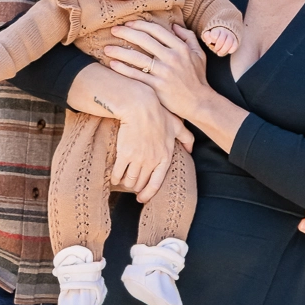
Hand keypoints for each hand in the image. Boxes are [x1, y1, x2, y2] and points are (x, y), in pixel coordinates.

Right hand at [69, 63, 192, 202]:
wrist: (139, 105)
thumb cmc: (158, 113)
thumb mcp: (176, 125)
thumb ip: (186, 137)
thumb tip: (191, 149)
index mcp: (165, 156)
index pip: (157, 182)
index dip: (149, 193)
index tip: (143, 198)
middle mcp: (152, 161)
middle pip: (141, 183)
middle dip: (136, 187)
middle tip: (132, 187)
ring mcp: (138, 159)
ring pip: (130, 180)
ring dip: (126, 183)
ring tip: (123, 182)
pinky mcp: (125, 154)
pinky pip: (118, 173)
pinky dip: (115, 178)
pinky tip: (114, 178)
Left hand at [103, 18, 213, 123]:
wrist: (199, 102)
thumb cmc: (197, 78)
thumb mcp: (199, 54)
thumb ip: (188, 37)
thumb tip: (174, 25)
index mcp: (181, 48)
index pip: (157, 30)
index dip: (140, 24)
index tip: (129, 23)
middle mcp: (172, 58)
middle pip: (144, 40)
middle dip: (126, 33)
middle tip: (113, 30)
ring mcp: (164, 73)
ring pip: (137, 58)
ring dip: (120, 51)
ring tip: (107, 49)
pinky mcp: (157, 87)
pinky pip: (136, 76)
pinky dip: (123, 69)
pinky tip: (113, 64)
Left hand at [201, 25, 239, 57]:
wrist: (224, 33)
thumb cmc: (214, 36)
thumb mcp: (208, 34)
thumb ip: (206, 36)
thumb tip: (209, 41)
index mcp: (217, 30)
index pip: (215, 33)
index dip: (213, 38)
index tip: (212, 41)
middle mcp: (224, 32)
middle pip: (221, 40)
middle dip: (217, 47)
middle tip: (215, 50)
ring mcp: (231, 36)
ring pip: (228, 43)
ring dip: (223, 50)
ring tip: (219, 53)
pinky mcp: (235, 41)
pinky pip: (235, 46)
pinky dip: (231, 50)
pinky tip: (227, 51)